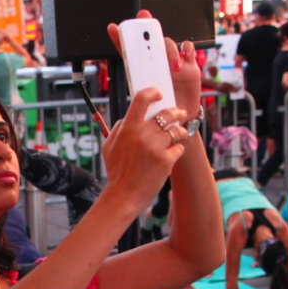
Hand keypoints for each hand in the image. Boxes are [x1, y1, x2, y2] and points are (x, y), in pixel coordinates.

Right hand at [99, 87, 186, 212]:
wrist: (123, 196)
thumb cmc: (116, 172)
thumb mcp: (108, 147)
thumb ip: (118, 129)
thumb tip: (128, 117)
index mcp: (128, 128)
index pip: (142, 99)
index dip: (153, 92)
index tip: (159, 94)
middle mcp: (143, 135)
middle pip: (166, 113)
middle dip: (176, 112)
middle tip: (179, 113)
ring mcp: (156, 147)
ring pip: (176, 130)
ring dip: (179, 131)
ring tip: (179, 134)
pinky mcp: (166, 160)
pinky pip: (179, 147)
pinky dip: (178, 149)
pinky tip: (173, 153)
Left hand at [106, 9, 204, 114]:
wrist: (178, 119)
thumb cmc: (160, 110)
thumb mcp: (146, 102)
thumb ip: (142, 92)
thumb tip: (136, 85)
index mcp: (143, 70)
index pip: (130, 51)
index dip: (121, 38)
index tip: (112, 28)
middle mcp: (157, 63)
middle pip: (151, 40)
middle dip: (146, 26)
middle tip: (144, 19)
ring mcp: (174, 62)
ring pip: (169, 43)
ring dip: (170, 49)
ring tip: (173, 66)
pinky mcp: (190, 65)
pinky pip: (189, 49)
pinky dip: (187, 49)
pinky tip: (185, 56)